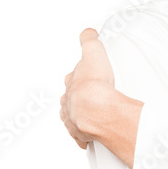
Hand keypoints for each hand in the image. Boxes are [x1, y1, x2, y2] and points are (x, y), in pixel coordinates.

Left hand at [60, 28, 115, 149]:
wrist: (97, 109)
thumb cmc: (94, 84)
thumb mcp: (93, 53)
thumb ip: (89, 41)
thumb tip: (88, 32)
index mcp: (72, 83)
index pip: (72, 78)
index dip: (78, 77)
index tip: (83, 77)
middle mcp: (69, 101)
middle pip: (71, 98)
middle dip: (78, 97)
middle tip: (90, 96)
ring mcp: (74, 118)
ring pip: (74, 117)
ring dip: (81, 116)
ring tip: (93, 115)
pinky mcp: (82, 133)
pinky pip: (82, 136)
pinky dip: (86, 136)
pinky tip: (92, 134)